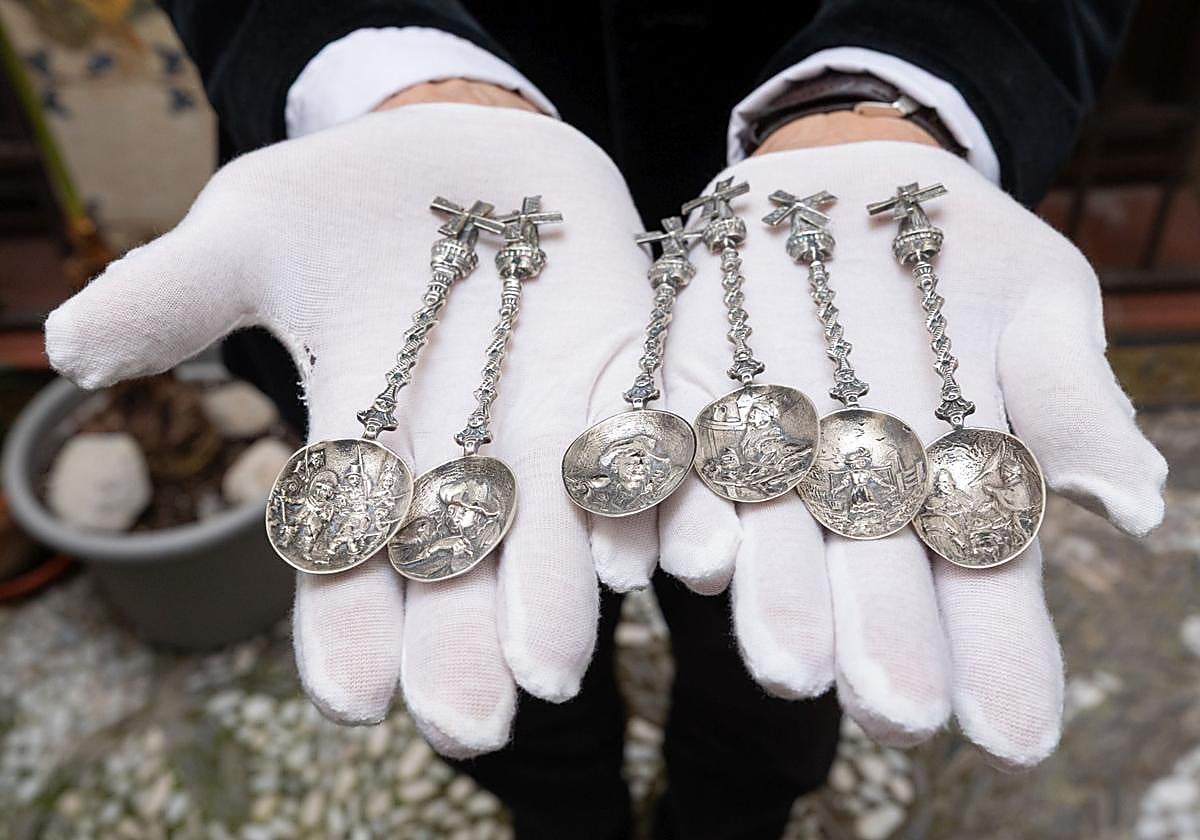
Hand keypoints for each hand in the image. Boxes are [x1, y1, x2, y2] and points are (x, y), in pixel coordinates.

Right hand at [45, 102, 657, 755]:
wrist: (464, 153)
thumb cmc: (345, 201)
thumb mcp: (256, 232)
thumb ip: (179, 294)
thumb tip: (70, 344)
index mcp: (367, 444)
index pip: (350, 557)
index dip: (349, 627)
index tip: (352, 699)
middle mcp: (463, 456)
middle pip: (462, 570)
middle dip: (463, 646)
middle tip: (474, 724)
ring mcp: (551, 417)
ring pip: (564, 525)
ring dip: (565, 594)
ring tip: (560, 662)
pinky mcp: (625, 368)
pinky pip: (652, 440)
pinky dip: (665, 494)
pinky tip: (678, 553)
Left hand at [598, 124, 1165, 768]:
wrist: (849, 183)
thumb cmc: (961, 254)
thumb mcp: (1035, 301)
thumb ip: (1069, 395)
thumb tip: (1128, 503)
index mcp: (943, 485)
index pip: (979, 584)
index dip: (996, 656)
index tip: (1015, 733)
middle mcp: (847, 491)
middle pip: (864, 581)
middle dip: (879, 643)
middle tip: (893, 711)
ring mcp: (760, 449)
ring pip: (763, 538)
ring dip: (775, 598)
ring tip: (789, 659)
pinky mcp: (683, 398)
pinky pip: (671, 461)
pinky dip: (676, 507)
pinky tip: (693, 552)